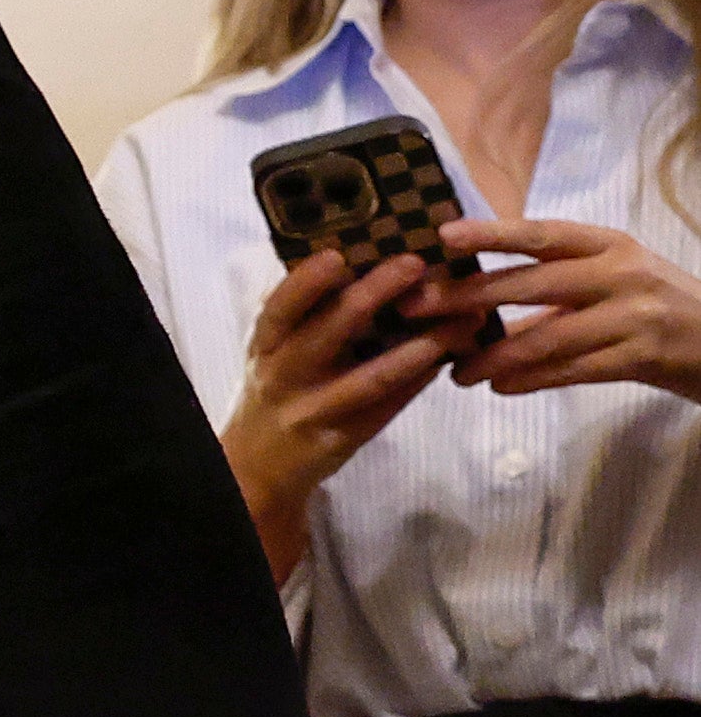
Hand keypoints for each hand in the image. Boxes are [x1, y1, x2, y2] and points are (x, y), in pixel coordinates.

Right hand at [220, 247, 453, 575]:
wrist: (259, 463)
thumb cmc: (277, 388)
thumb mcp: (275, 351)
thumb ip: (306, 315)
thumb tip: (362, 260)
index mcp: (265, 345)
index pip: (280, 308)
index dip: (306, 281)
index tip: (339, 253)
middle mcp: (283, 376)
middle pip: (327, 332)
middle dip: (372, 295)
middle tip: (414, 263)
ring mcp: (313, 410)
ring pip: (369, 377)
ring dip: (418, 348)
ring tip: (458, 322)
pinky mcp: (342, 438)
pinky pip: (388, 407)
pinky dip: (419, 381)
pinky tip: (451, 358)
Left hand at [454, 211, 700, 398]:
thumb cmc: (656, 305)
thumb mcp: (616, 276)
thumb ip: (559, 277)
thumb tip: (475, 286)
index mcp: (610, 245)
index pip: (543, 233)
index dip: (492, 232)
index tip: (443, 235)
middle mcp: (622, 274)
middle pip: (533, 284)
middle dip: (468, 297)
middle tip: (414, 309)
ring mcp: (634, 317)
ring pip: (547, 336)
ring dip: (494, 355)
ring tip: (455, 371)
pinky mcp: (642, 359)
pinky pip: (573, 370)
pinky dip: (531, 379)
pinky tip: (499, 387)